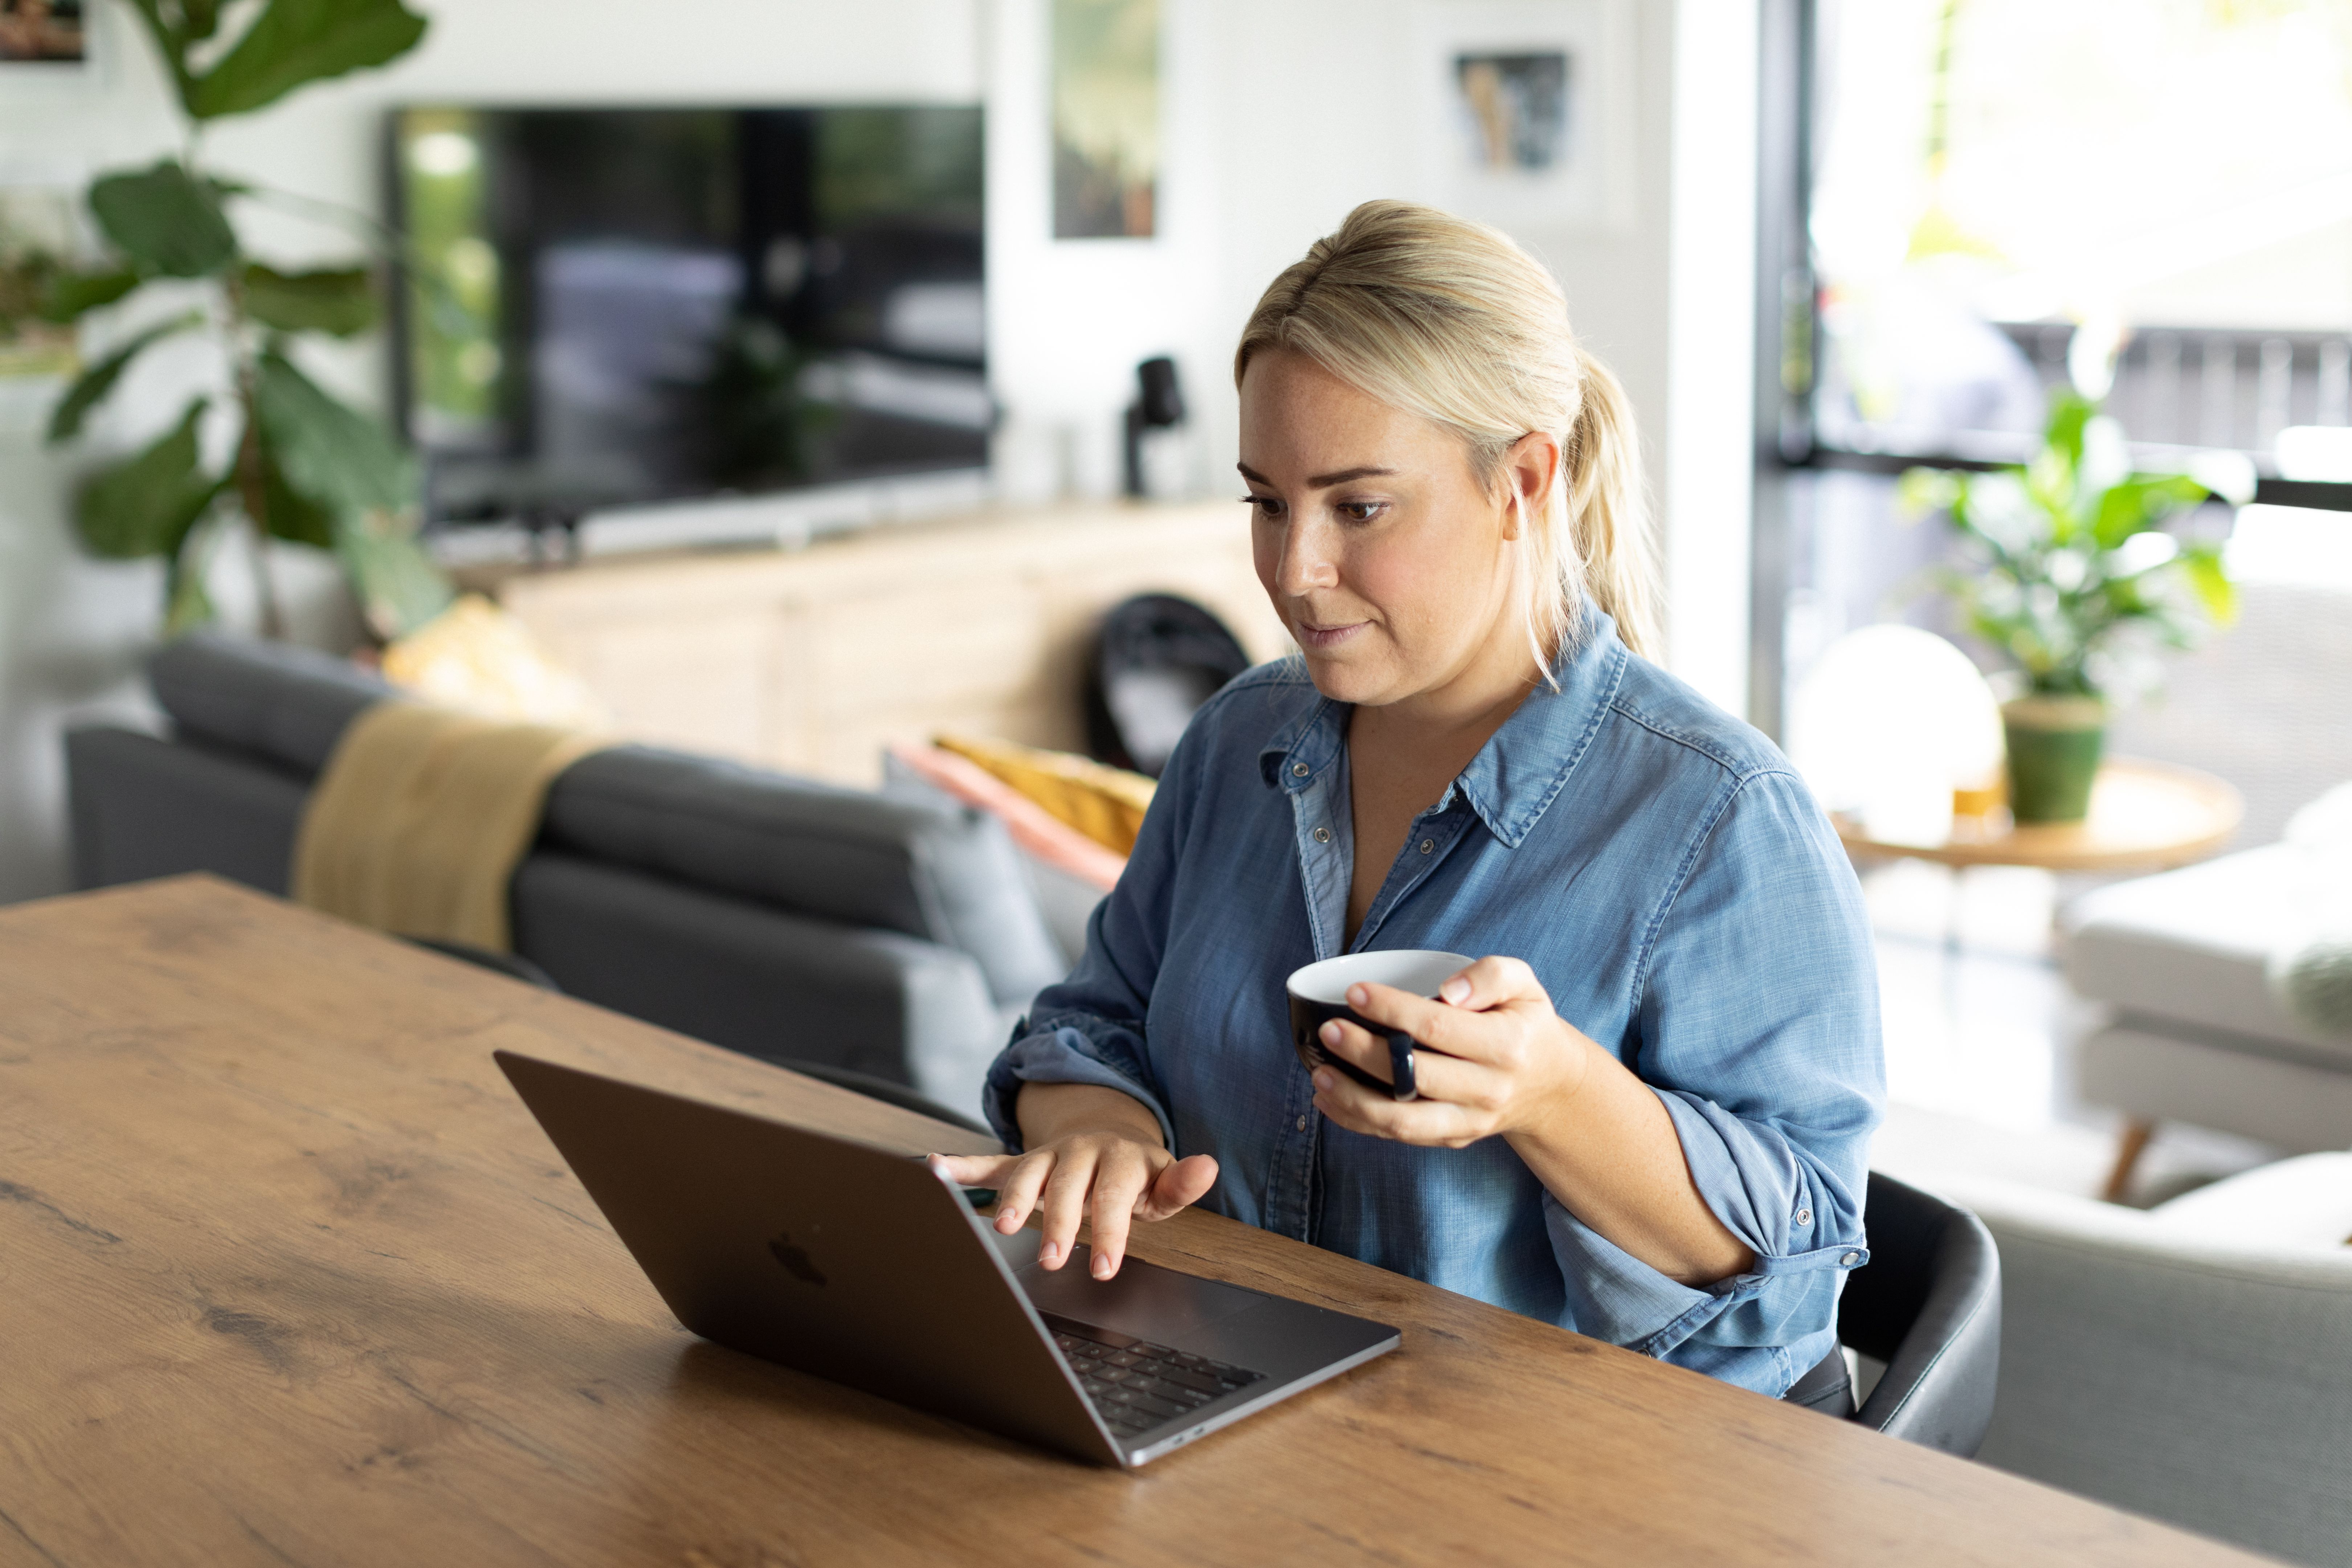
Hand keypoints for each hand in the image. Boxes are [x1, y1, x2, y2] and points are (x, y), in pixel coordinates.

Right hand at [930, 1101, 1215, 1280]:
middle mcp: (1081, 1152)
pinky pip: (990, 1162)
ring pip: (1027, 1173)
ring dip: (1013, 1199)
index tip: (1104, 1268)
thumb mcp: (1162, 1183)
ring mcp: (1049, 1156)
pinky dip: (961, 1165)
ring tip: (1004, 1227)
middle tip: (1054, 1259)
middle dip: (1059, 1222)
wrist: (1111, 1140)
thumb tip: (1207, 1166)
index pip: (1113, 1195)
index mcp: (1119, 1158)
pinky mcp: (1023, 1160)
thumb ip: (1181, 1183)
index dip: (1109, 1230)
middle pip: (1068, 1186)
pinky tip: (934, 1167)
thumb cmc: (1137, 1176)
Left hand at [1311, 956, 1593, 1147]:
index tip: (1355, 993)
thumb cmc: (1525, 1025)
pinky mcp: (1453, 1139)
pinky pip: (1399, 1136)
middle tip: (1328, 1030)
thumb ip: (1491, 975)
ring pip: (1403, 1120)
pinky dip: (1358, 1122)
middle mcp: (1488, 1090)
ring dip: (1354, 1099)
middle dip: (1364, 1053)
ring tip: (1319, 1074)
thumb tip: (1448, 992)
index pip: (1439, 1028)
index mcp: (1505, 1046)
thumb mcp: (1524, 986)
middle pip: (1415, 1076)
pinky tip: (1329, 1100)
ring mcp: (1469, 1121)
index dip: (1392, 1010)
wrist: (1549, 1085)